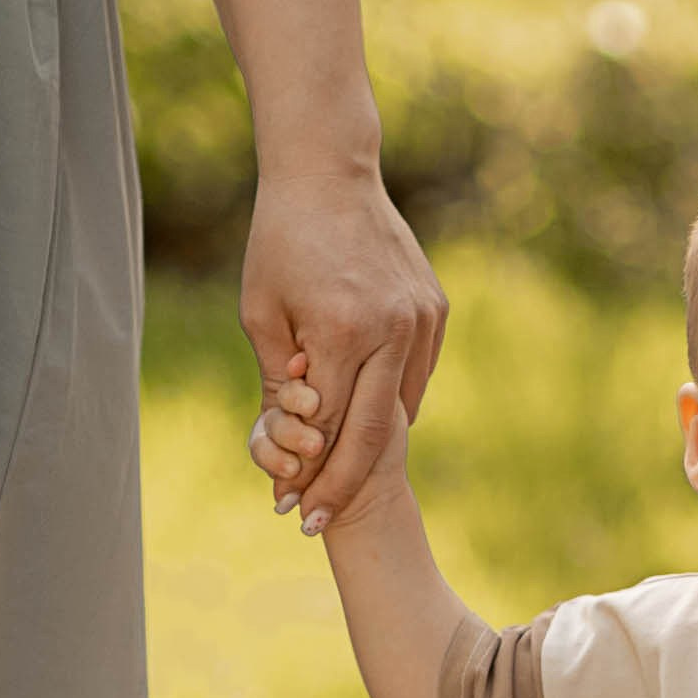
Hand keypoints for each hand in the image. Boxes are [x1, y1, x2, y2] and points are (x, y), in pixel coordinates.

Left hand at [240, 164, 446, 533]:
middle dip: (341, 485)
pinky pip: (416, 377)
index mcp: (342, 329)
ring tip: (340, 482)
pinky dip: (393, 406)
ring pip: (400, 410)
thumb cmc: (281, 242)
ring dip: (371, 451)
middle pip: (372, 434)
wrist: (329, 174)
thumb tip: (295, 440)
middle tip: (318, 522)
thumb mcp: (261, 313)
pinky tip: (368, 425)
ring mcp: (421, 321)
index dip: (306, 473)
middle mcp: (392, 329)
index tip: (288, 508)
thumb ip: (282, 379)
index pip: (327, 425)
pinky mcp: (435, 311)